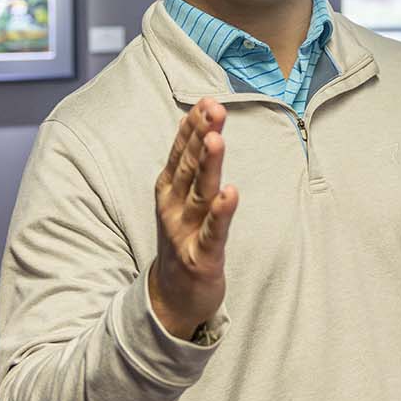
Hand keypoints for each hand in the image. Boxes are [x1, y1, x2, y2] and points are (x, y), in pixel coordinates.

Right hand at [148, 97, 238, 339]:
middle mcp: (174, 208)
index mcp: (169, 192)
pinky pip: (214, 232)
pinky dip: (222, 213)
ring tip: (216, 139)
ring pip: (200, 194)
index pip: (181, 153)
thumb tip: (203, 124)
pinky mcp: (201, 258)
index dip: (193, 127)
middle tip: (213, 108)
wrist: (171, 299)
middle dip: (201, 136)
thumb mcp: (182, 200)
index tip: (206, 100)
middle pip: (189, 167)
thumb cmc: (184, 240)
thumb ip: (191, 165)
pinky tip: (230, 193)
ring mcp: (185, 233)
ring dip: (208, 166)